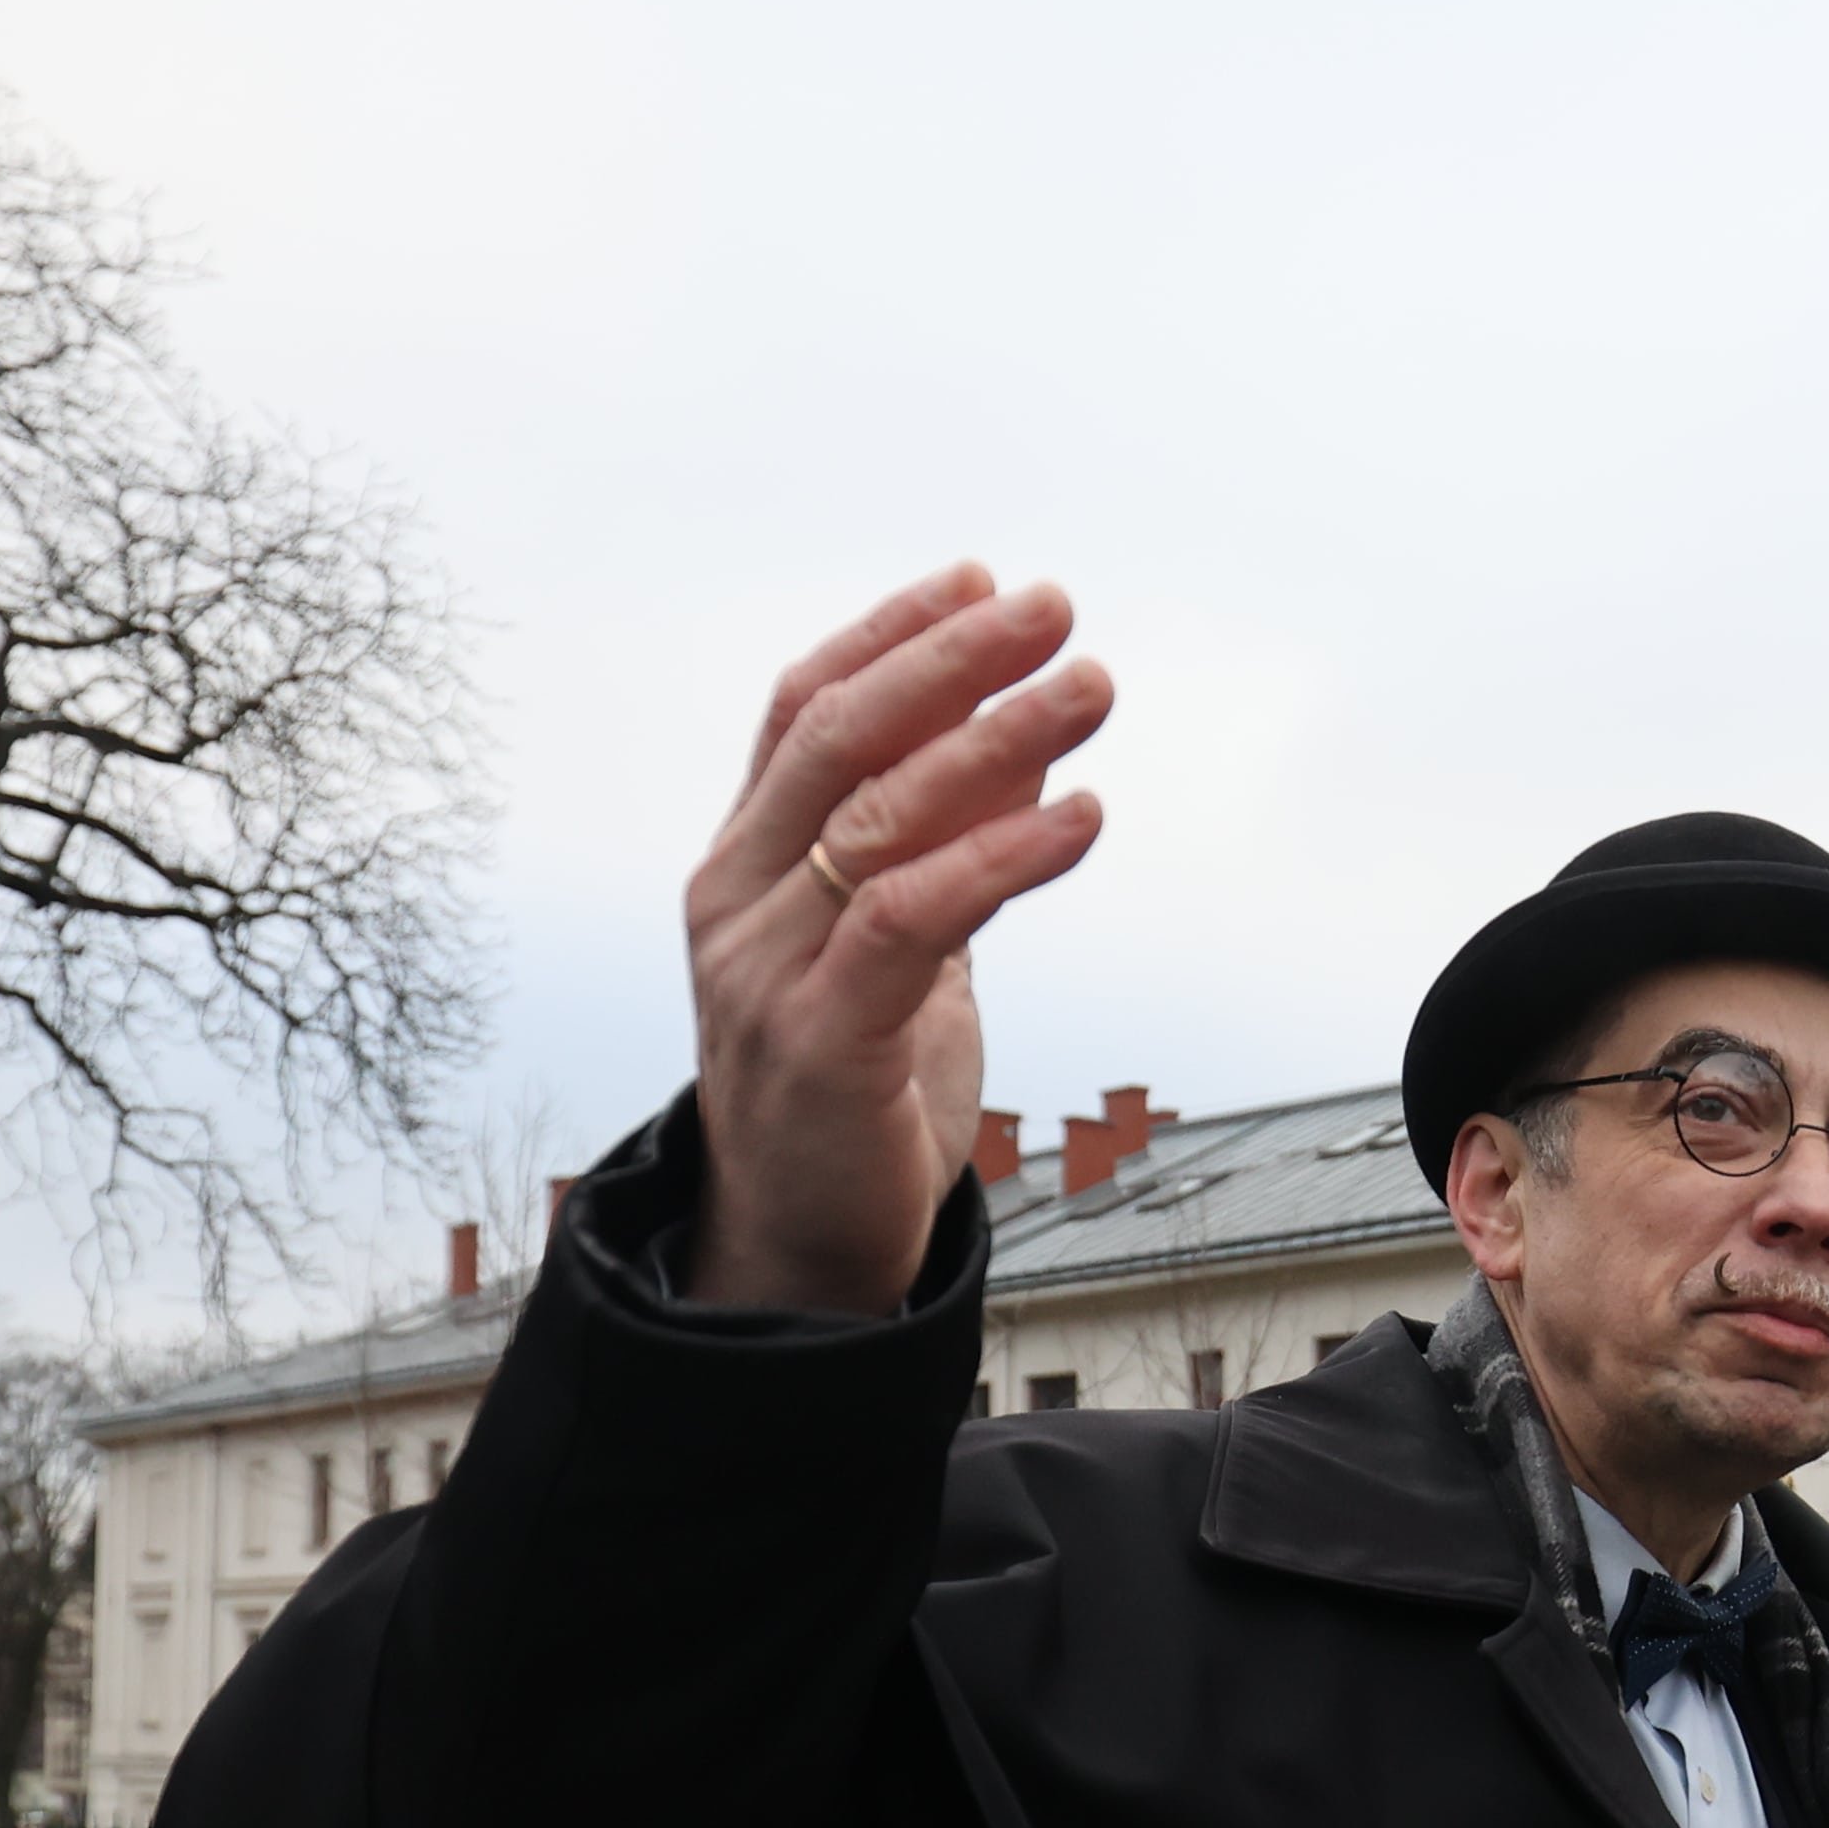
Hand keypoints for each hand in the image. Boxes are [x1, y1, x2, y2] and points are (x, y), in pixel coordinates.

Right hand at [681, 568, 1114, 1311]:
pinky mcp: (822, 1043)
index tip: (979, 579)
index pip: (801, 713)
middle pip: (837, 740)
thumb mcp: (902, 950)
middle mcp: (737, 902)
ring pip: (880, 819)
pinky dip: (1002, 860)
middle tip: (1052, 608)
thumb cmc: (853, 1092)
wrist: (799, 1248)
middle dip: (949, 660)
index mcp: (743, 866)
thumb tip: (1027, 748)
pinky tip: (1082, 820)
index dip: (889, 637)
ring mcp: (767, 970)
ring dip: (998, 741)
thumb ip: (940, 851)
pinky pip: (913, 922)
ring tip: (1091, 689)